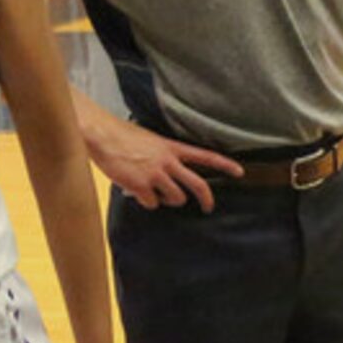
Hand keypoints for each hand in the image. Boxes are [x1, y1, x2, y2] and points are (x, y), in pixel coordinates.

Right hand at [87, 115, 242, 211]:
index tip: (240, 172)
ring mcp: (155, 174)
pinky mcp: (140, 185)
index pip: (205, 156)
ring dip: (168, 200)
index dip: (225, 165)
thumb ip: (165, 156)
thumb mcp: (152, 141)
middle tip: (208, 207)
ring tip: (156, 192)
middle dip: (207, 199)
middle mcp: (168, 161)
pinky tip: (138, 192)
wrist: (102, 135)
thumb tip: (170, 175)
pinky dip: (147, 202)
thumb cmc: (123, 137)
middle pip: (198, 185)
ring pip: (176, 199)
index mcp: (172, 148)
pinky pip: (153, 204)